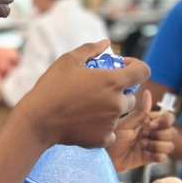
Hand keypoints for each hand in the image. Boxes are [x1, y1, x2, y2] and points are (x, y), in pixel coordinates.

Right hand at [17, 40, 149, 148]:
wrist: (38, 120)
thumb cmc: (52, 87)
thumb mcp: (68, 60)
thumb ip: (91, 49)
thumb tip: (106, 43)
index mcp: (113, 82)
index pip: (143, 72)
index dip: (136, 67)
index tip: (123, 68)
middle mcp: (117, 103)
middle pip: (131, 96)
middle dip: (120, 92)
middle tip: (99, 90)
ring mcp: (112, 123)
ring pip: (120, 115)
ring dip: (111, 110)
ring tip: (88, 107)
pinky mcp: (103, 139)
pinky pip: (111, 132)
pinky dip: (102, 128)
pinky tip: (86, 122)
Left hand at [108, 90, 175, 172]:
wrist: (103, 156)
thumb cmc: (111, 137)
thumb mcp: (126, 123)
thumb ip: (140, 111)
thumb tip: (148, 92)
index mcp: (148, 122)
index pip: (167, 118)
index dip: (163, 121)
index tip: (149, 124)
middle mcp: (152, 133)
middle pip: (171, 132)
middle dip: (160, 134)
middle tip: (144, 136)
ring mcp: (151, 146)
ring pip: (169, 145)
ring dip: (157, 145)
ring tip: (142, 145)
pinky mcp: (149, 159)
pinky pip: (163, 158)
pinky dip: (157, 156)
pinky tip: (145, 153)